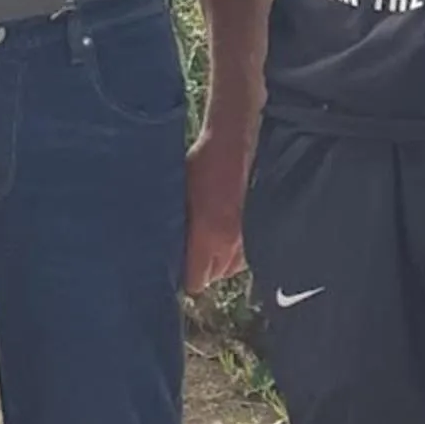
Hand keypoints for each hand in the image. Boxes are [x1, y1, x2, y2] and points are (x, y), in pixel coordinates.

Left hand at [184, 130, 249, 291]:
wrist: (233, 142)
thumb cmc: (201, 163)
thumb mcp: (178, 196)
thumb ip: (176, 229)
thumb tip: (164, 249)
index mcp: (207, 237)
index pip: (196, 281)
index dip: (185, 279)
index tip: (175, 271)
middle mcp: (230, 244)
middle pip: (214, 276)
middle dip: (202, 269)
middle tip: (191, 253)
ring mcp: (248, 236)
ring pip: (231, 267)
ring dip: (220, 261)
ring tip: (208, 246)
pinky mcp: (259, 227)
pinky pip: (245, 253)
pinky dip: (236, 251)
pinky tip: (225, 236)